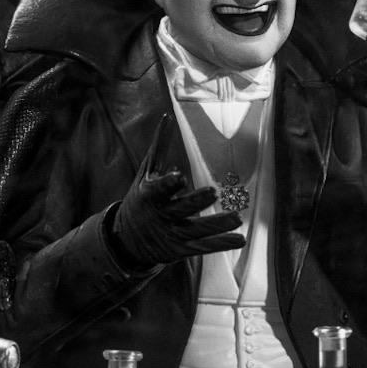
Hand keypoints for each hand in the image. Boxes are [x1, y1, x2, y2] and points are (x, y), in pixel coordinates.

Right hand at [110, 115, 245, 268]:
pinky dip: (221, 244)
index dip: (169, 184)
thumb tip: (167, 118)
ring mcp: (172, 235)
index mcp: (149, 196)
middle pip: (180, 209)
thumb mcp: (145, 173)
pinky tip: (239, 239)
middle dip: (196, 202)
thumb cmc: (141, 199)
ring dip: (217, 226)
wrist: (127, 239)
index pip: (159, 190)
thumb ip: (159, 147)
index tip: (180, 176)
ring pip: (196, 231)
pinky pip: (204, 247)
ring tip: (237, 219)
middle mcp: (161, 216)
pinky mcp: (181, 249)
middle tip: (213, 192)